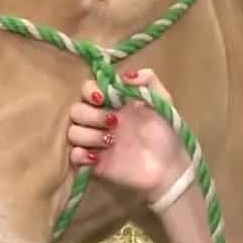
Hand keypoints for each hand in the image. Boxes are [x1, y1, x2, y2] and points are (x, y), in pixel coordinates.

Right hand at [67, 68, 190, 201]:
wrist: (169, 167)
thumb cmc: (166, 133)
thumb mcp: (162, 101)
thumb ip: (148, 80)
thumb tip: (125, 75)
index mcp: (113, 103)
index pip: (87, 89)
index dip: (90, 91)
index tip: (104, 99)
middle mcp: (100, 120)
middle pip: (76, 110)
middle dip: (92, 115)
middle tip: (114, 123)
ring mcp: (95, 142)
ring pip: (73, 132)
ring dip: (89, 135)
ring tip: (112, 142)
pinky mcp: (93, 163)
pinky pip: (73, 156)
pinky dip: (79, 155)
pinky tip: (96, 158)